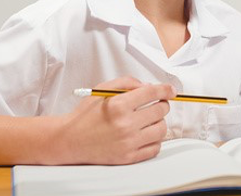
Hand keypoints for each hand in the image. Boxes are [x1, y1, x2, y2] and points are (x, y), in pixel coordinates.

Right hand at [57, 77, 175, 163]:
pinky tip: (146, 134)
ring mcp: (128, 142)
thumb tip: (149, 86)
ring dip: (159, 122)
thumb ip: (126, 82)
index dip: (166, 89)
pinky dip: (155, 140)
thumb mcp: (102, 89)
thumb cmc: (86, 114)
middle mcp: (125, 124)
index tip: (171, 90)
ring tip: (150, 120)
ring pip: (161, 130)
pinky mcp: (128, 157)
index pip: (152, 93)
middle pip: (160, 111)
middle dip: (162, 105)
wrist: (70, 140)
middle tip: (157, 105)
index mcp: (118, 105)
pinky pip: (155, 148)